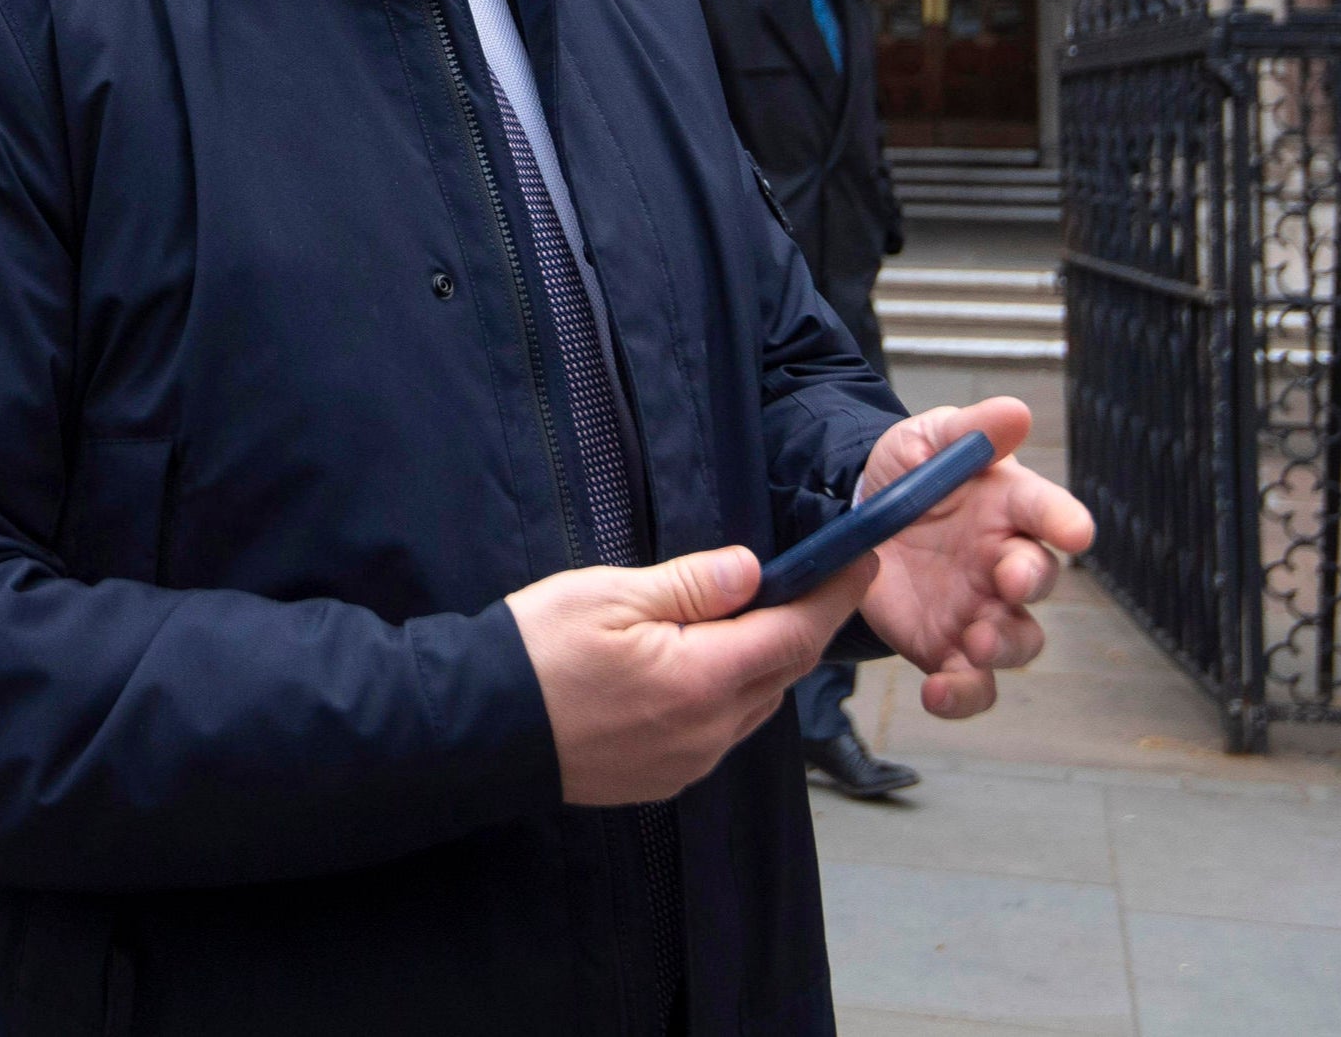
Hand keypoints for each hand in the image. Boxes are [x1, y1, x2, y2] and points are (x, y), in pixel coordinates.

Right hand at [507, 544, 872, 804]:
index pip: (793, 634)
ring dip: (766, 663)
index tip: (862, 561)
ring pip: (755, 706)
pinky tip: (704, 667)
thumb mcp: (611, 594)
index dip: (833, 596)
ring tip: (753, 618)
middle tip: (811, 579)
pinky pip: (722, 732)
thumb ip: (691, 585)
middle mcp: (708, 730)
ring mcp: (688, 761)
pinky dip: (731, 695)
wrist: (479, 728)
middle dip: (802, 625)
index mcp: (701, 678)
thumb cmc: (537, 650)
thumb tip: (753, 571)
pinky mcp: (665, 779)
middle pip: (782, 673)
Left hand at [852, 398, 1093, 719]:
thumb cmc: (906, 472)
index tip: (1076, 531)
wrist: (853, 515)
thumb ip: (968, 429)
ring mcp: (981, 611)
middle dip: (1031, 581)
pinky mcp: (948, 649)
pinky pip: (972, 685)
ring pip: (1019, 641)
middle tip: (1009, 580)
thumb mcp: (927, 439)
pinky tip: (937, 692)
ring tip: (976, 642)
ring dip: (1004, 646)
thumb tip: (1014, 411)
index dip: (1064, 519)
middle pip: (1039, 580)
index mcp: (1007, 507)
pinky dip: (962, 696)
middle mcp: (1004, 562)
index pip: (1046, 510)